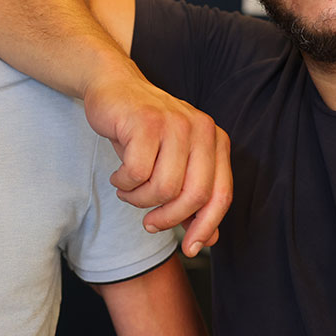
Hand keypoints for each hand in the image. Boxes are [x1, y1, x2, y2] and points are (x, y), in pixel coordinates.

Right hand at [82, 70, 231, 256]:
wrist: (113, 87)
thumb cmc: (144, 131)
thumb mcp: (174, 163)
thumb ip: (193, 196)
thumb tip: (210, 239)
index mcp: (216, 140)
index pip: (221, 195)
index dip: (206, 226)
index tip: (190, 249)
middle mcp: (201, 129)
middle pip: (194, 195)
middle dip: (168, 218)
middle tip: (149, 223)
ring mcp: (174, 123)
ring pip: (163, 188)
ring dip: (140, 199)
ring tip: (129, 189)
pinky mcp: (145, 121)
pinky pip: (137, 172)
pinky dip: (124, 183)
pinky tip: (119, 176)